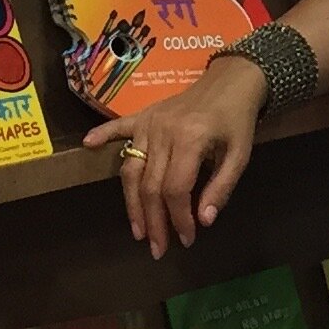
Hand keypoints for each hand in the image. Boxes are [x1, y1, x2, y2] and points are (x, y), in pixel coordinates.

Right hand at [83, 58, 269, 259]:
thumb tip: (203, 221)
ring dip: (131, 203)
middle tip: (158, 248)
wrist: (231, 80)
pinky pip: (118, 127)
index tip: (186, 239)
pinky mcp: (142, 115)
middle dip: (153, 221)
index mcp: (190, 140)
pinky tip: (88, 145)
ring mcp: (149, 123)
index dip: (179, 218)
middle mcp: (163, 132)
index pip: (176, 189)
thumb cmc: (237, 120)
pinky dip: (103, 135)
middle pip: (150, 186)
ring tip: (137, 230)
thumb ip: (222, 187)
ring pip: (131, 169)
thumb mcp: (240, 155)